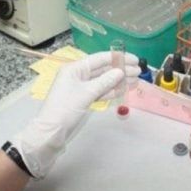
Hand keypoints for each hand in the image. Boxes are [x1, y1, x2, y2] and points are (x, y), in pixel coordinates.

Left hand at [12, 51, 138, 178]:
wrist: (51, 132)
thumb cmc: (65, 110)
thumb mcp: (85, 94)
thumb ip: (104, 82)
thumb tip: (120, 71)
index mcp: (75, 69)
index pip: (99, 59)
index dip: (118, 58)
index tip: (134, 59)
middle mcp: (78, 75)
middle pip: (103, 69)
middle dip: (121, 70)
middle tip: (139, 72)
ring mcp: (80, 88)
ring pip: (103, 81)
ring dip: (119, 80)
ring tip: (136, 80)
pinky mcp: (83, 99)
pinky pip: (100, 91)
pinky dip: (112, 90)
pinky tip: (124, 89)